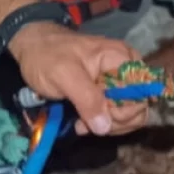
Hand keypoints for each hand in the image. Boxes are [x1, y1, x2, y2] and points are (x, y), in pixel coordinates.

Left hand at [8, 21, 148, 136]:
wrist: (31, 47)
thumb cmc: (47, 56)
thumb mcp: (64, 75)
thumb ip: (87, 98)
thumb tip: (105, 126)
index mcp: (122, 58)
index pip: (142, 92)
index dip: (125, 110)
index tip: (101, 117)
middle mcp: (127, 70)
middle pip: (139, 106)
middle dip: (114, 121)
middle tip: (87, 123)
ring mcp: (118, 82)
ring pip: (130, 114)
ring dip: (107, 125)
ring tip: (82, 124)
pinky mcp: (108, 92)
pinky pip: (117, 114)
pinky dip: (102, 123)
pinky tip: (83, 123)